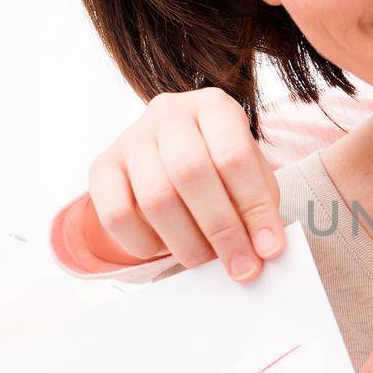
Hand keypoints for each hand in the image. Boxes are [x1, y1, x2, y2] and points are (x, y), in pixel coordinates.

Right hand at [83, 88, 285, 281]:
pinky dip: (144, 243)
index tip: (269, 248)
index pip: (234, 157)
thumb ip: (260, 203)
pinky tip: (165, 249)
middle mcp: (169, 113)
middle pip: (191, 174)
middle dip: (221, 230)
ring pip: (155, 198)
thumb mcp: (250, 172)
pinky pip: (116, 215)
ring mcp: (131, 138)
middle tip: (241, 266)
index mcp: (214, 106)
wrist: (169, 152)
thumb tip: (264, 248)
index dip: (254, 208)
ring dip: (186, 243)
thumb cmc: (220, 164)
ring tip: (207, 262)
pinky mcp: (102, 167)